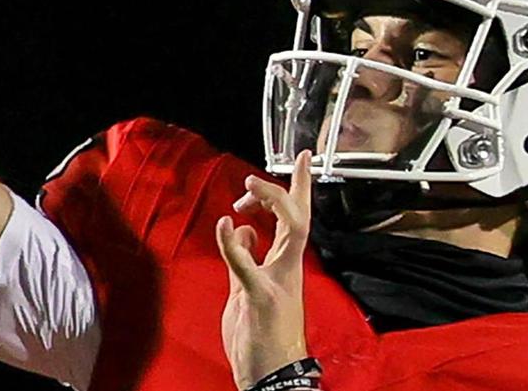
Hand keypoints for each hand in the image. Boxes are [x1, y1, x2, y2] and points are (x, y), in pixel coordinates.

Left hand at [216, 151, 313, 389]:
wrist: (271, 376)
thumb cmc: (261, 336)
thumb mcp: (247, 289)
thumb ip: (246, 259)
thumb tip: (244, 229)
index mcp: (286, 266)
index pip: (297, 218)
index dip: (300, 187)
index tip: (303, 158)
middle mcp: (288, 269)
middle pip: (299, 218)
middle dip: (287, 189)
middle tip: (261, 175)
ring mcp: (277, 282)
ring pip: (291, 231)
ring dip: (271, 203)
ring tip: (248, 189)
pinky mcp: (260, 298)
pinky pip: (248, 265)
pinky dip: (235, 243)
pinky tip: (225, 226)